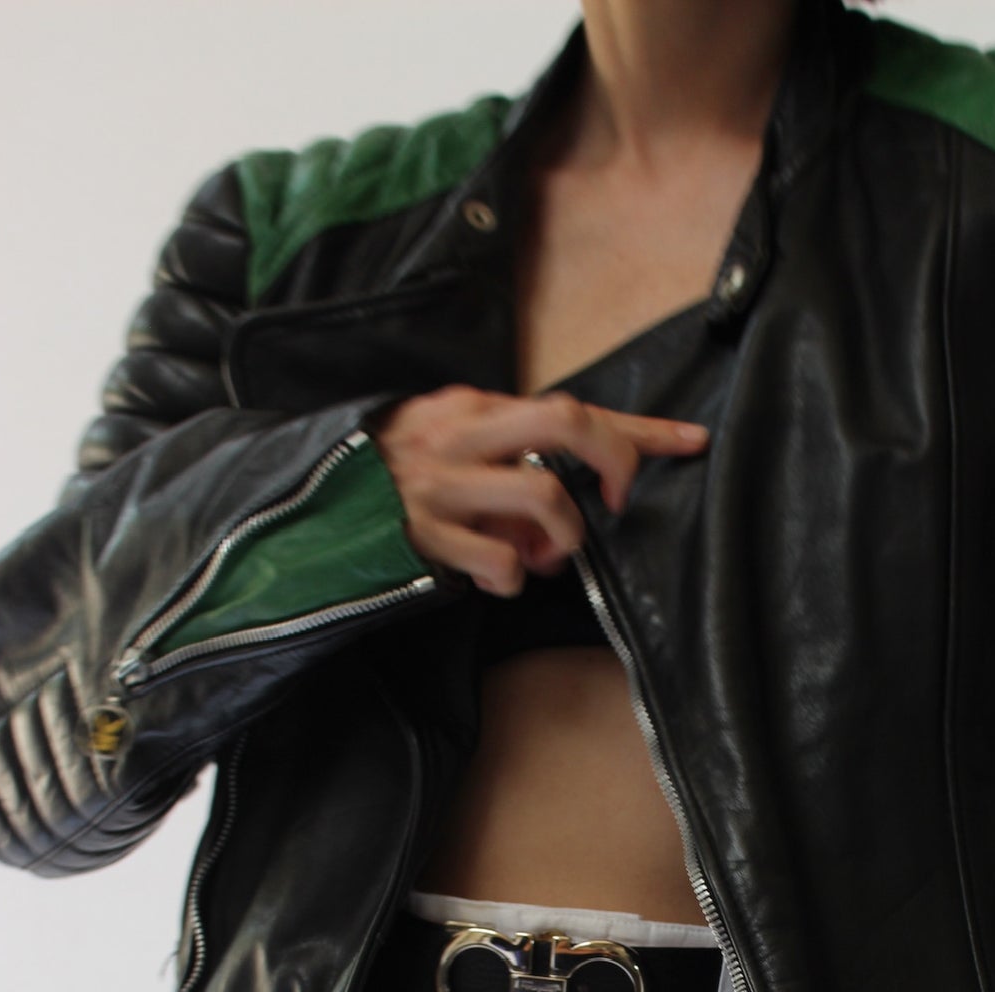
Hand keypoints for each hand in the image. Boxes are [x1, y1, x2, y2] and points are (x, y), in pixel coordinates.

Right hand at [368, 384, 709, 592]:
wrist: (303, 504)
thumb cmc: (392, 481)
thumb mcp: (449, 448)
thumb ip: (507, 464)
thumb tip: (565, 509)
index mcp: (473, 409)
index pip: (571, 410)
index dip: (638, 429)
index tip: (691, 441)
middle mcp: (461, 435)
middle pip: (564, 422)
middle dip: (612, 459)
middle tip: (616, 500)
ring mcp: (442, 484)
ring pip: (543, 496)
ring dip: (563, 535)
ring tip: (544, 554)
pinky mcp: (425, 533)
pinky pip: (500, 562)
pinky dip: (512, 579)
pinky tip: (495, 578)